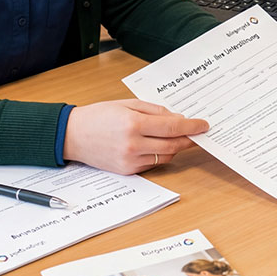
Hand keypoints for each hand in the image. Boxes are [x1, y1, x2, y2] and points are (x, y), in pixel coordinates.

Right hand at [62, 99, 208, 173]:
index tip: (203, 125)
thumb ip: (153, 111)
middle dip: (189, 139)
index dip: (191, 127)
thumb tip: (176, 118)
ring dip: (176, 148)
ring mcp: (129, 160)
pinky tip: (160, 146)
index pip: (172, 128)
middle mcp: (133, 145)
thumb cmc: (98, 116)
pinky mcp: (127, 171)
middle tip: (199, 134)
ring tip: (180, 138)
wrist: (73, 135)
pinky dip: (160, 155)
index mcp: (133, 124)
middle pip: (172, 145)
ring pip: (165, 157)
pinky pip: (152, 164)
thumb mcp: (126, 104)